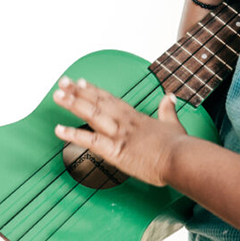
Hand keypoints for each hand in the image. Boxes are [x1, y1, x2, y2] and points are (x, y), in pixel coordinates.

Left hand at [53, 76, 187, 186]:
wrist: (181, 159)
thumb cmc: (179, 146)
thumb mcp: (173, 123)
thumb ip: (167, 110)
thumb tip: (170, 97)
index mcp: (136, 117)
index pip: (110, 100)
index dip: (94, 91)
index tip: (80, 82)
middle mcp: (125, 122)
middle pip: (97, 102)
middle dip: (78, 92)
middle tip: (62, 82)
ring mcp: (119, 135)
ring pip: (92, 115)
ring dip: (73, 104)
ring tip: (57, 95)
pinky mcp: (116, 151)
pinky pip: (90, 141)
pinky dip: (73, 135)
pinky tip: (59, 129)